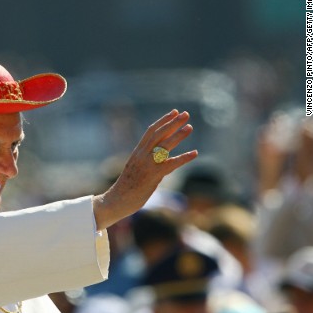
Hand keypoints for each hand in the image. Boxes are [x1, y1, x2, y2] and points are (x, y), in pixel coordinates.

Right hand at [93, 109, 197, 228]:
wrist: (117, 200)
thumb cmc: (126, 187)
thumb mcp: (135, 169)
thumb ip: (147, 160)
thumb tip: (160, 155)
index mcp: (137, 152)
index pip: (151, 131)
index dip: (163, 121)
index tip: (174, 113)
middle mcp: (142, 155)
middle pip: (159, 134)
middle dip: (173, 123)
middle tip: (186, 114)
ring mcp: (147, 164)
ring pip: (165, 145)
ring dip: (178, 135)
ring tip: (189, 127)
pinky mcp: (153, 175)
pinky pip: (171, 164)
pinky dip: (184, 158)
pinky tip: (195, 153)